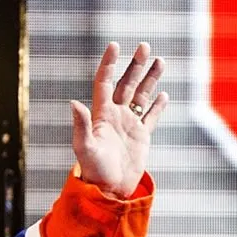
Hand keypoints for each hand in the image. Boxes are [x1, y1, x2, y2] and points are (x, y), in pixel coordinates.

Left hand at [71, 41, 167, 198]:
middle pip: (126, 84)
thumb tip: (73, 102)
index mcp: (101, 114)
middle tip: (144, 45)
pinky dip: (157, 105)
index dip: (109, 64)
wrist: (108, 190)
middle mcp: (114, 116)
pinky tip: (163, 94)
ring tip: (159, 60)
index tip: (114, 45)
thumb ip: (81, 125)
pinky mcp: (141, 137)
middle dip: (134, 65)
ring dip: (149, 79)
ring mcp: (129, 125)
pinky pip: (151, 116)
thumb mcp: (86, 147)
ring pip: (141, 96)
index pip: (105, 82)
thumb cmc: (94, 171)